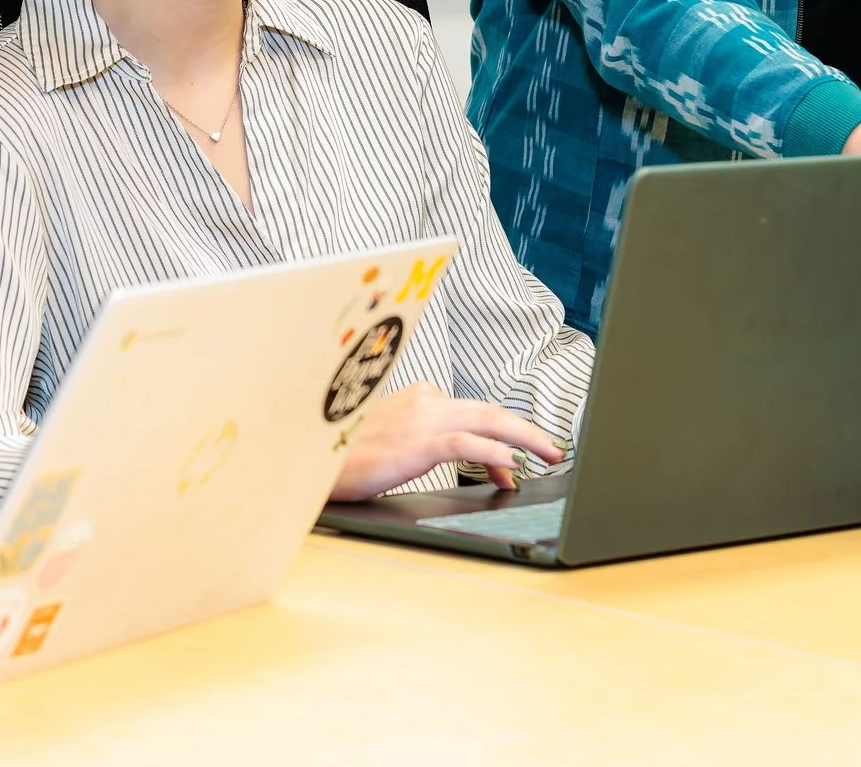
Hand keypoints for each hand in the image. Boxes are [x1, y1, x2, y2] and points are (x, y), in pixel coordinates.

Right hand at [329, 382, 566, 501]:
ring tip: (546, 456)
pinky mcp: (415, 443)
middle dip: (528, 429)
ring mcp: (420, 420)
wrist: (307, 459)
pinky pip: (465, 444)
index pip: (473, 412)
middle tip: (553, 449)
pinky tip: (510, 466)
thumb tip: (461, 454)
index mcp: (418, 395)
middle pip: (490, 410)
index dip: (503, 435)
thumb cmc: (344, 454)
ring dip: (525, 439)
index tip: (516, 461)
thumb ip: (422, 437)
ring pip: (488, 420)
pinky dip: (494, 452)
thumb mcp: (388, 437)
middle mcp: (424, 400)